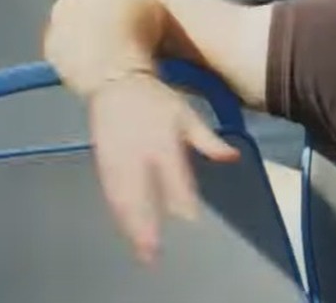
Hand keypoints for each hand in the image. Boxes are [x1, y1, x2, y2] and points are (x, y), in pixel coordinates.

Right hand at [88, 73, 239, 262]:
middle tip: (154, 252)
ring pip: (122, 199)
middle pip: (141, 194)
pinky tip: (126, 230)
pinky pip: (110, 193)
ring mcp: (116, 159)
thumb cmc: (157, 101)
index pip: (174, 175)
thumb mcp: (188, 115)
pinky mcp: (102, 162)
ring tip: (141, 251)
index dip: (181, 197)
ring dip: (130, 226)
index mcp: (162, 140)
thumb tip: (232, 157)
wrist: (116, 83)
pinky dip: (118, 213)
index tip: (190, 219)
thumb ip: (209, 140)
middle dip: (147, 225)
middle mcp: (137, 153)